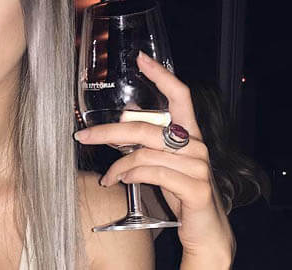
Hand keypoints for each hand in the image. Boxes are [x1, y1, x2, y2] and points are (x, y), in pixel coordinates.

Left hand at [74, 52, 233, 267]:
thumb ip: (150, 139)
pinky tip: (119, 181)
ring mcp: (199, 167)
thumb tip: (128, 113)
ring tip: (107, 176)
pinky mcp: (195, 188)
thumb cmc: (182, 193)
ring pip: (144, 153)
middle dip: (109, 132)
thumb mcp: (164, 162)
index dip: (161, 75)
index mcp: (189, 135)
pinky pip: (152, 173)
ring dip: (118, 165)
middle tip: (84, 136)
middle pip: (146, 128)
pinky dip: (130, 176)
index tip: (140, 58)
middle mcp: (197, 146)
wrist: (208, 233)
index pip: (180, 95)